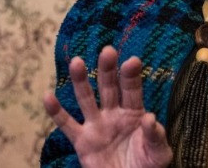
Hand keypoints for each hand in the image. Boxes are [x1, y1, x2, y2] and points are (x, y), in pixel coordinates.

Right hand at [42, 45, 171, 167]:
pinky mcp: (82, 141)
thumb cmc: (147, 166)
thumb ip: (155, 136)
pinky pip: (67, 124)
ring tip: (77, 62)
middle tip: (107, 51)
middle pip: (108, 87)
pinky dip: (56, 112)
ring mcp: (96, 125)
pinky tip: (48, 96)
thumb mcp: (159, 153)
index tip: (133, 61)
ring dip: (81, 81)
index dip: (131, 76)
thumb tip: (150, 118)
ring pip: (86, 99)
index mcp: (134, 113)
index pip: (132, 90)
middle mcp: (113, 114)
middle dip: (107, 70)